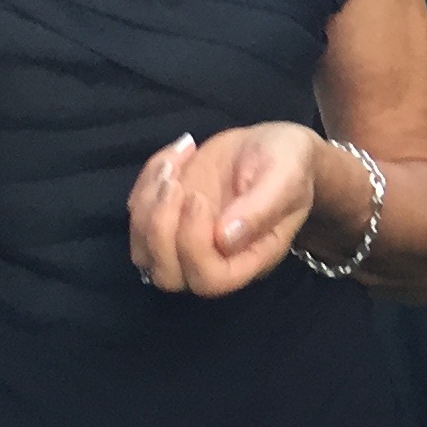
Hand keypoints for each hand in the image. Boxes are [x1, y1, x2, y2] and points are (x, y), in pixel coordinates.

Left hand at [127, 124, 334, 297]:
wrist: (275, 147)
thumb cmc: (289, 164)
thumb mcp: (286, 178)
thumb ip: (262, 209)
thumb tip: (226, 238)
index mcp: (248, 259)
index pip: (209, 279)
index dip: (192, 246)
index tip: (198, 198)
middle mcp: (213, 258)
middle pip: (167, 274)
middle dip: (160, 228)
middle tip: (175, 183)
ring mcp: (185, 240)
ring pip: (144, 249)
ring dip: (147, 204)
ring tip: (174, 163)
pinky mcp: (167, 216)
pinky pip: (137, 212)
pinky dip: (148, 179)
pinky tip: (181, 152)